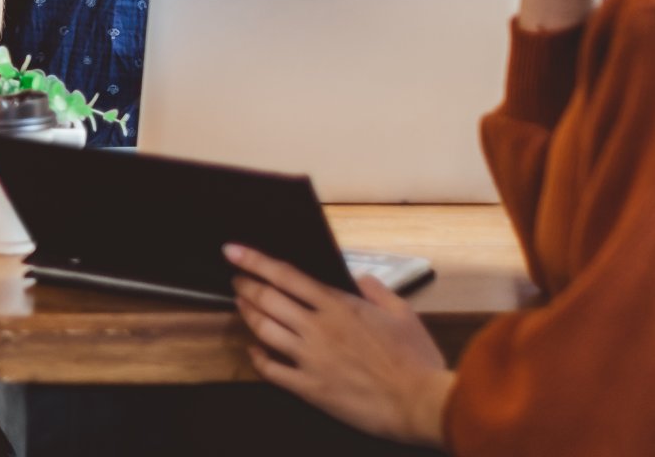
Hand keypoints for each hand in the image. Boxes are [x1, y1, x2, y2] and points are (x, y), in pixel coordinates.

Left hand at [227, 244, 453, 446]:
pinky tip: (254, 350)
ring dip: (247, 314)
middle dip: (245, 285)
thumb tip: (361, 277)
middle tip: (236, 279)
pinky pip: (271, 370)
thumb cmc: (416, 361)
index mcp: (339, 306)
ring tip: (241, 305)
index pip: (286, 275)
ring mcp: (310, 358)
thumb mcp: (403, 314)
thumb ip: (378, 291)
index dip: (254, 261)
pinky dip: (257, 357)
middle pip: (267, 299)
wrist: (421, 403)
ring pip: (263, 329)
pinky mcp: (309, 387)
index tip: (232, 251)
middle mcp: (318, 327)